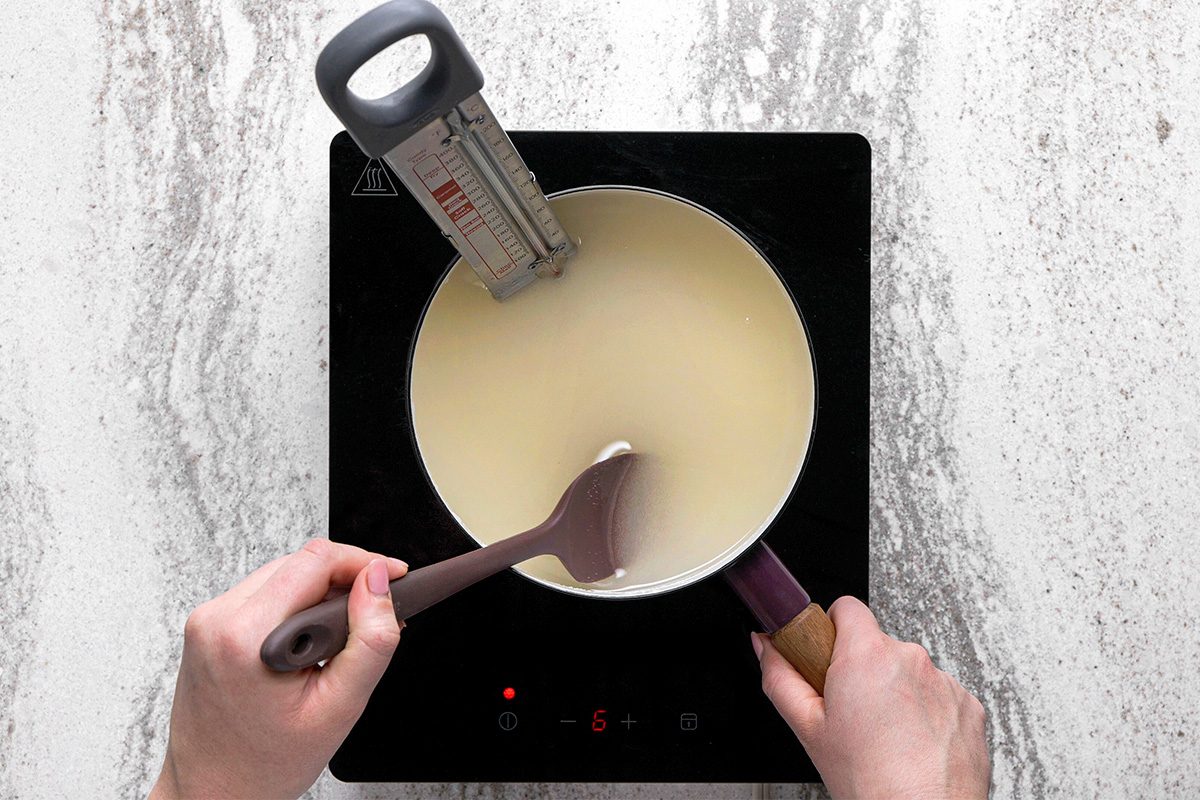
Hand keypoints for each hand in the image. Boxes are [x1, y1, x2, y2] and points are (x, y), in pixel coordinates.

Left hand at [150, 539, 408, 799]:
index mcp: (246, 635)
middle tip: (374, 614)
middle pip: (298, 562)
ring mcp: (206, 621)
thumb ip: (370, 638)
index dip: (364, 562)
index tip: (393, 576)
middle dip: (344, 580)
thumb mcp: (340, 706)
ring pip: (281, 574)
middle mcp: (217, 619)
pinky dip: (293, 606)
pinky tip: (308, 642)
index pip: (316, 560)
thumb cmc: (266, 763)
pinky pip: (262, 594)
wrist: (213, 793)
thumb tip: (378, 582)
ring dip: (318, 593)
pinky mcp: (205, 626)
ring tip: (339, 638)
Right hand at [753, 597, 988, 799]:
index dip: (833, 629)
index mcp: (866, 656)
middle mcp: (909, 658)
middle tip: (852, 711)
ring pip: (909, 671)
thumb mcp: (807, 727)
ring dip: (897, 692)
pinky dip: (927, 712)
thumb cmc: (869, 780)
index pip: (846, 608)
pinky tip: (914, 742)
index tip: (828, 656)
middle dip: (863, 669)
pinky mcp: (969, 704)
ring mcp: (943, 681)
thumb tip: (765, 645)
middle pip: (877, 644)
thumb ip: (778, 676)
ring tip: (887, 735)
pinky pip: (939, 694)